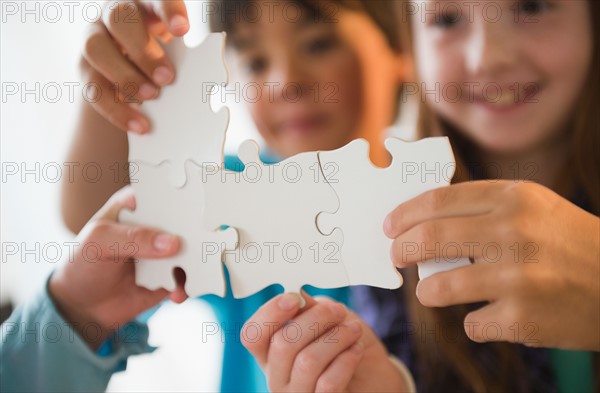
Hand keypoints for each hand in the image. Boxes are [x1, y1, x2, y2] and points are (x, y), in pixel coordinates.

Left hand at [49, 186, 186, 348]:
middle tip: (204, 239)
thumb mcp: (99, 242)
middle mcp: (155, 226)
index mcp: (137, 205)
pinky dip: (188, 284)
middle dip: (197, 230)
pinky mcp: (170, 276)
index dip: (180, 195)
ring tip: (190, 272)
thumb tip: (172, 243)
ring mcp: (164, 252)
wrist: (82, 307)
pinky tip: (176, 293)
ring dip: (196, 261)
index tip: (197, 202)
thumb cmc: (83, 264)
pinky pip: (187, 278)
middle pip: (184, 221)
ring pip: (191, 251)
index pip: (163, 193)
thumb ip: (133, 238)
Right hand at [80, 0, 188, 131]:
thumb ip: (187, 56)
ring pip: (95, 48)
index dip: (168, 10)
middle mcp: (113, 13)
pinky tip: (139, 125)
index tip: (183, 30)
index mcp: (144, 3)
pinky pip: (92, 87)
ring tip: (152, 97)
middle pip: (118, 18)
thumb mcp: (177, 50)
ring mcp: (93, 37)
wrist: (134, 73)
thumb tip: (207, 79)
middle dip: (143, 49)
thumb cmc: (164, 56)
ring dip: (125, 76)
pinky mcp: (83, 68)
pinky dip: (116, 109)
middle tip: (167, 78)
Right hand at [242, 292, 409, 391]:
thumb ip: (308, 308)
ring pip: (307, 362)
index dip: (269, 313)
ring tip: (353, 330)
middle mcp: (278, 376)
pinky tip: (355, 350)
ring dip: (336, 338)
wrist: (374, 375)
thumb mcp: (326, 319)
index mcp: (271, 352)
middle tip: (338, 311)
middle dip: (315, 320)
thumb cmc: (345, 344)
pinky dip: (346, 360)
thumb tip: (295, 292)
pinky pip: (328, 383)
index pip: (252, 335)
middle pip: (282, 344)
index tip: (294, 298)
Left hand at [385, 181, 599, 349]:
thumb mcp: (533, 207)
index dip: (405, 214)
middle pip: (428, 238)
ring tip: (431, 292)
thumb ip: (483, 207)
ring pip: (438, 288)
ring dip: (427, 292)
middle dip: (400, 250)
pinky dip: (473, 322)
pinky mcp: (522, 318)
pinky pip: (471, 324)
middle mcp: (514, 233)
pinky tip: (490, 315)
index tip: (389, 226)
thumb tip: (421, 218)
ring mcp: (517, 278)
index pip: (439, 201)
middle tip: (395, 257)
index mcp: (513, 199)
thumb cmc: (567, 242)